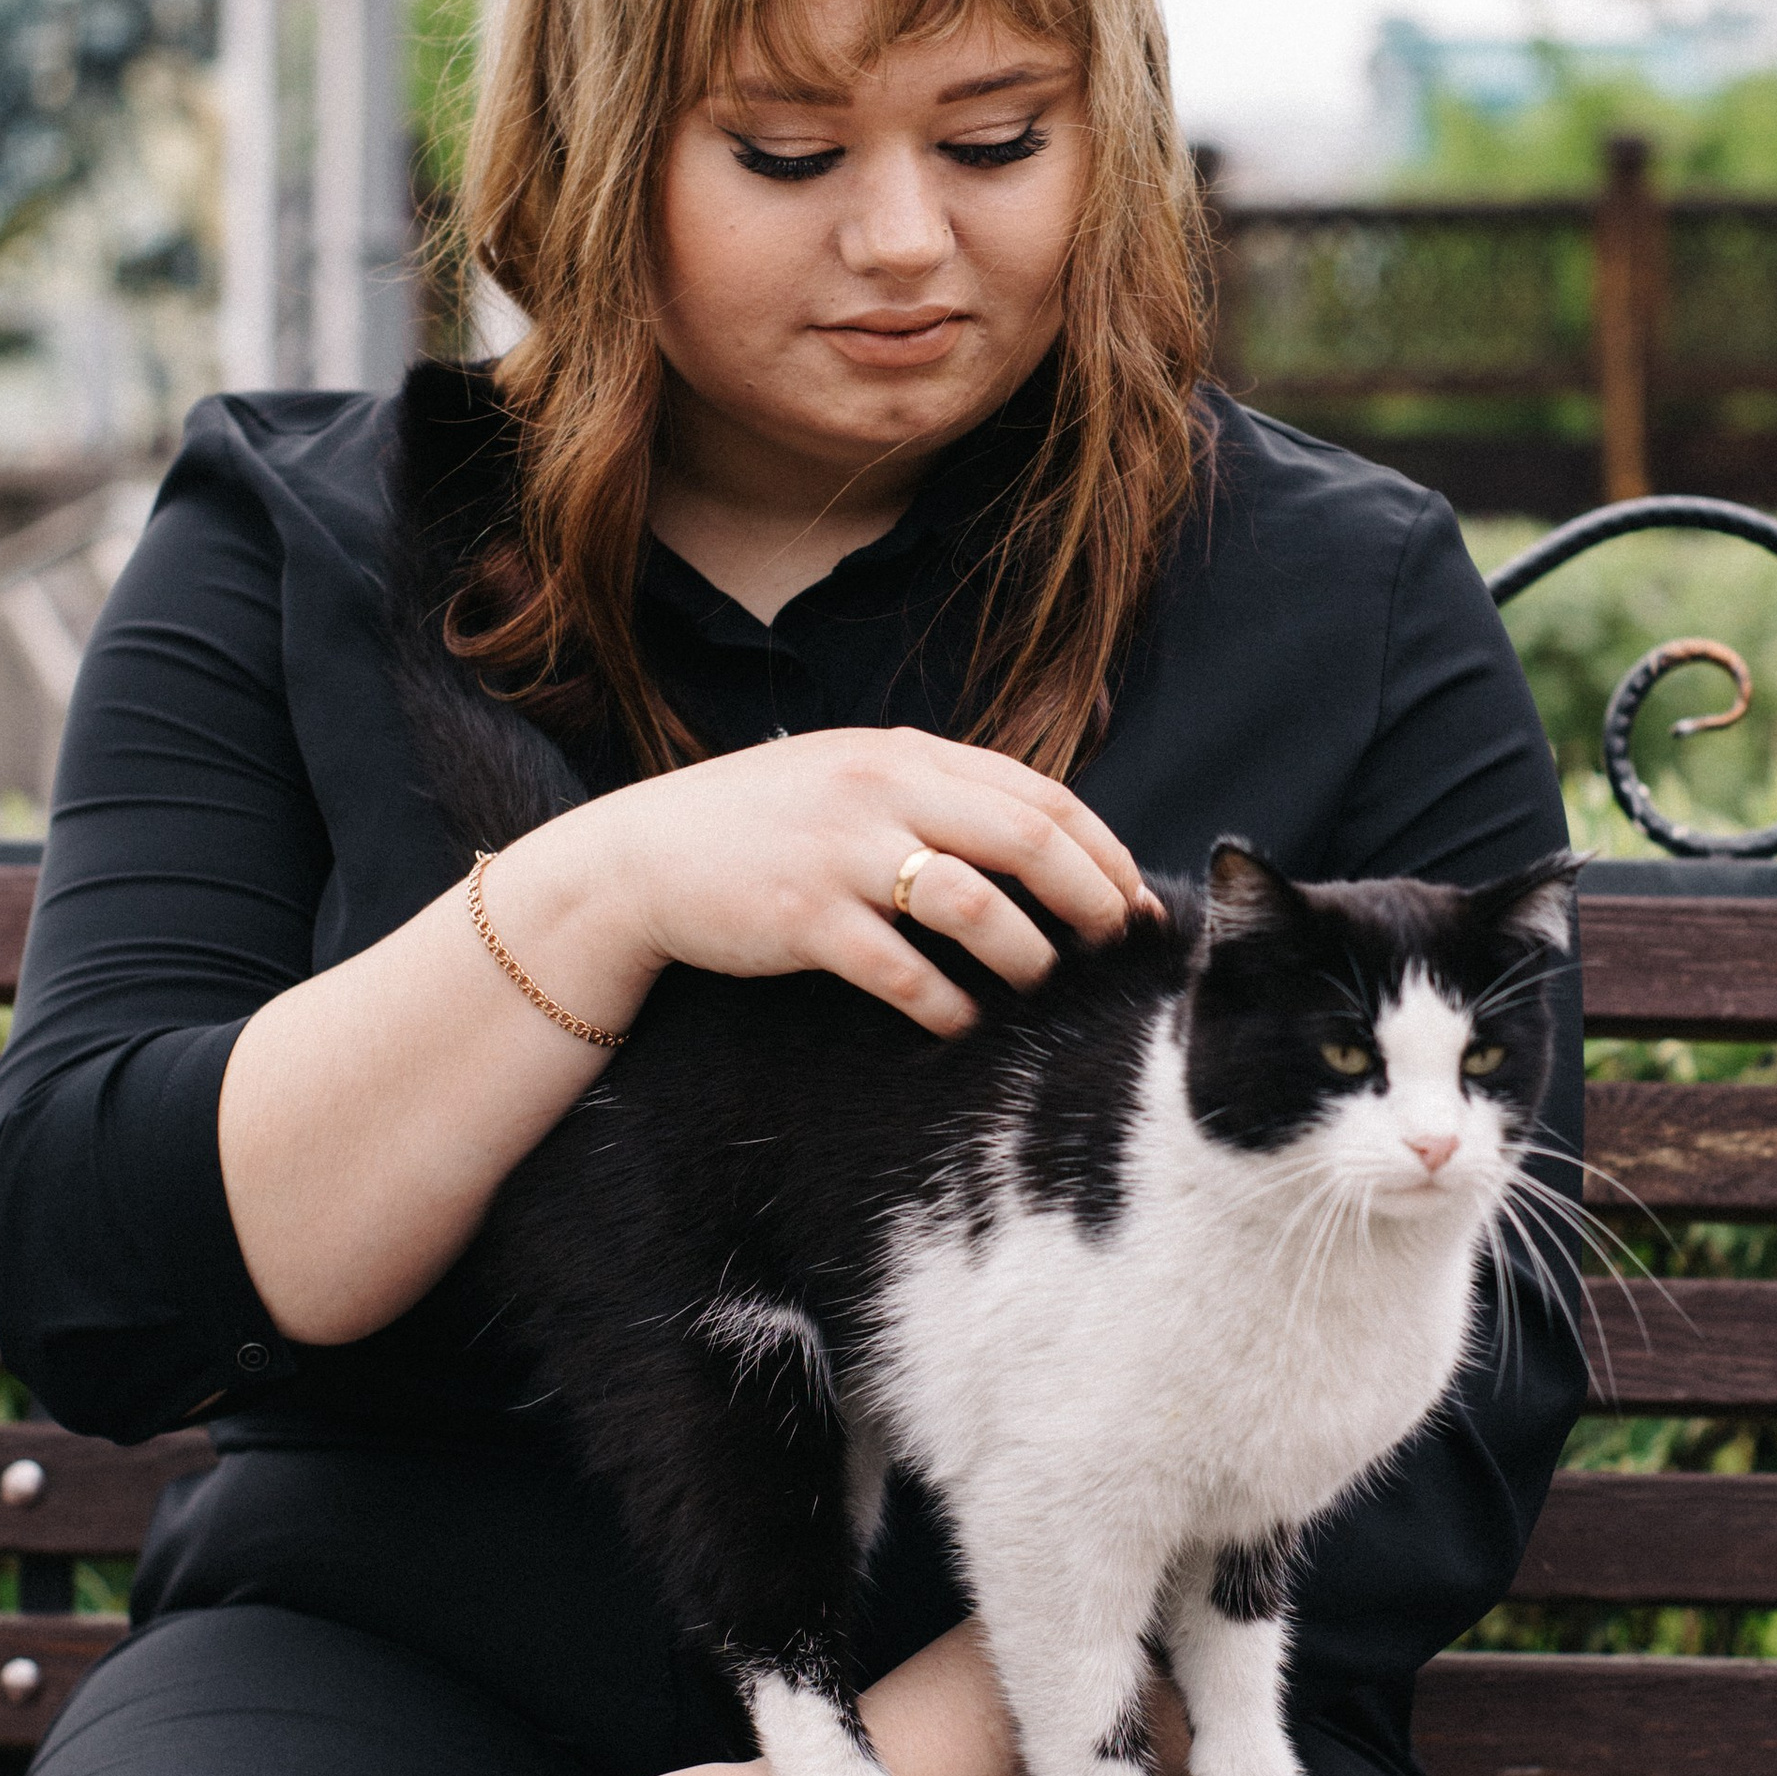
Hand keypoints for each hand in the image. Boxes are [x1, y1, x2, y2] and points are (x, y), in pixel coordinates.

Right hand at [506, 724, 1150, 1041]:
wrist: (641, 858)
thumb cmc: (760, 825)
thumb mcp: (849, 776)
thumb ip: (934, 792)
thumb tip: (1043, 840)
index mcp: (903, 753)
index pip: (1038, 793)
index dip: (1103, 850)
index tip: (1135, 899)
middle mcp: (880, 789)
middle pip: (1027, 839)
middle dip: (1091, 898)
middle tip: (1117, 945)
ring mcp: (841, 852)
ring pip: (975, 904)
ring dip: (1027, 955)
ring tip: (1042, 984)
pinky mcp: (804, 918)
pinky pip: (903, 971)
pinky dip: (946, 1005)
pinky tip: (959, 1023)